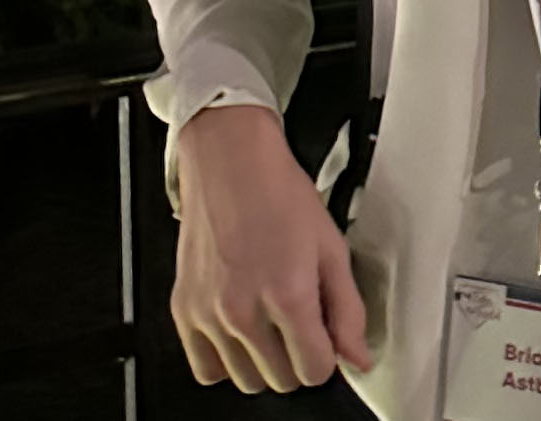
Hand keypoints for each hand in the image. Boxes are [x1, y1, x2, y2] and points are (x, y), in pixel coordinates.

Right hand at [171, 103, 374, 392]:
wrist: (230, 160)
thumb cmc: (279, 193)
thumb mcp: (331, 246)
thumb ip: (348, 309)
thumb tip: (357, 357)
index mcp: (288, 294)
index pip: (314, 371)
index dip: (326, 355)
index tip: (323, 336)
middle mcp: (244, 310)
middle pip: (281, 380)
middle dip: (296, 357)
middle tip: (297, 321)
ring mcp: (209, 313)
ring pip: (245, 380)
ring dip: (262, 361)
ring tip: (268, 321)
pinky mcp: (183, 309)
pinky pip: (205, 369)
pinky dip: (224, 360)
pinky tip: (238, 331)